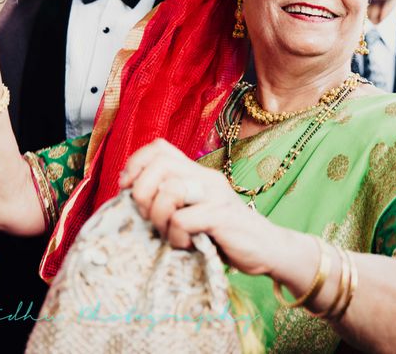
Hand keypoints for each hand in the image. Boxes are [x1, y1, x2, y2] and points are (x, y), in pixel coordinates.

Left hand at [119, 139, 286, 275]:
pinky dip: (177, 237)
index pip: (159, 148)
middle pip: (159, 164)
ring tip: (172, 234)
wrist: (268, 249)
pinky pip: (182, 220)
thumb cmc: (226, 235)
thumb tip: (132, 197)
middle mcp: (206, 177)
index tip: (127, 189)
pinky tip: (188, 245)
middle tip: (149, 217)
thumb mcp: (196, 211)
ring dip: (160, 218)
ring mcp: (215, 194)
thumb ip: (173, 200)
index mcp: (198, 173)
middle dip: (141, 192)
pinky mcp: (221, 216)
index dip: (135, 164)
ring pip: (169, 190)